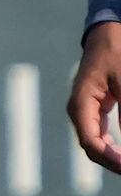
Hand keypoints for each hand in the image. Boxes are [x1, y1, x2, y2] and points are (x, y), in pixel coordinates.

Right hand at [67, 21, 120, 176]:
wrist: (108, 34)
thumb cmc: (116, 53)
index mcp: (80, 105)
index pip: (91, 144)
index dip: (113, 160)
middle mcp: (80, 112)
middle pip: (94, 149)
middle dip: (115, 162)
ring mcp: (86, 111)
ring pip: (98, 145)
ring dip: (115, 156)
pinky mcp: (97, 110)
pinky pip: (103, 136)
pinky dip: (116, 146)